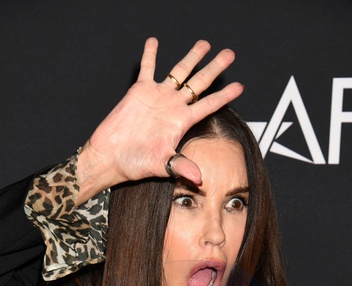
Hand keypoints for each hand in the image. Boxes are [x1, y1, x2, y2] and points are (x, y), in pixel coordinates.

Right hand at [77, 38, 243, 203]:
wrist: (111, 157)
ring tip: (204, 44)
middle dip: (214, 67)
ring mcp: (158, 97)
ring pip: (179, 71)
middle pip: (199, 82)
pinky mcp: (139, 91)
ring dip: (191, 57)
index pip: (208, 105)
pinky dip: (150, 54)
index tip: (240, 86)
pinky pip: (147, 68)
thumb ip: (181, 167)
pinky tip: (154, 41)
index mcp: (182, 122)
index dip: (224, 95)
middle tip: (229, 54)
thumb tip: (200, 178)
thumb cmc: (135, 164)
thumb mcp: (161, 165)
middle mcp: (173, 107)